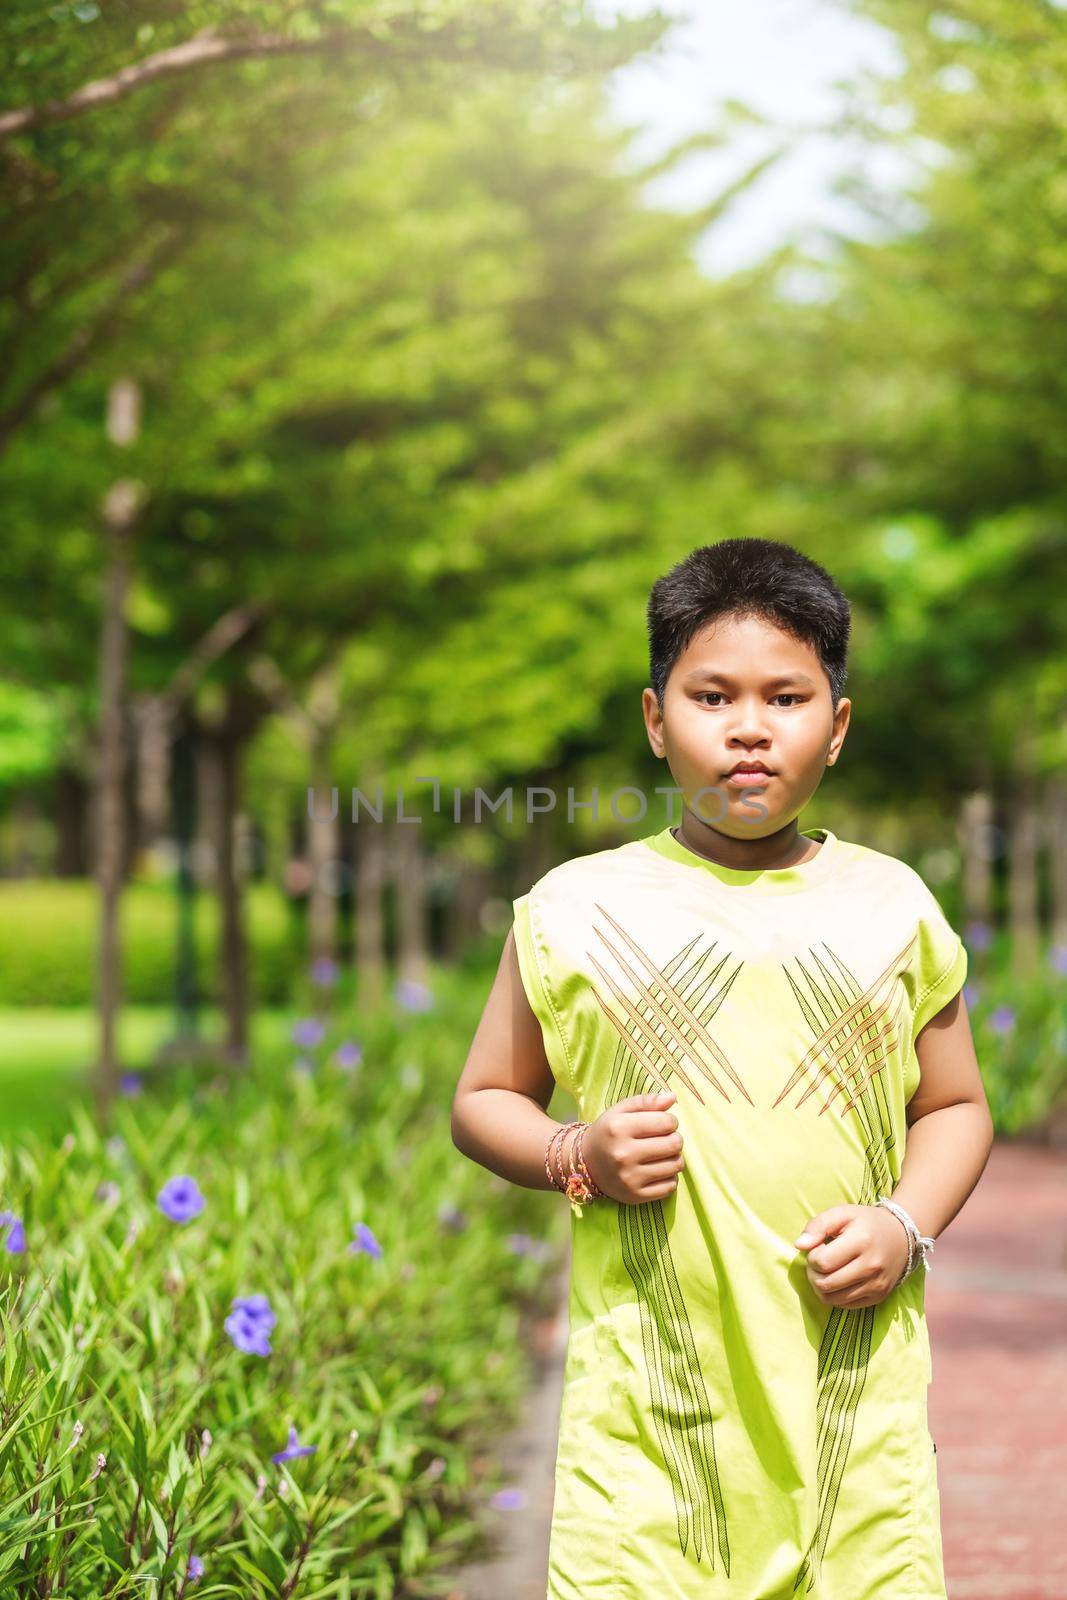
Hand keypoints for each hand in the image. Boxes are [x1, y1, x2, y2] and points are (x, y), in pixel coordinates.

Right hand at [583, 1090, 684, 1205]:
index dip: (670, 1121)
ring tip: (662, 1154)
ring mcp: (629, 1178)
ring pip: (676, 1165)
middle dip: (674, 1139)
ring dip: (674, 1157)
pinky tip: (658, 1170)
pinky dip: (670, 1177)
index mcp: (619, 1128)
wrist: (585, 1165)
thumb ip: (646, 1101)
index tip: (663, 1123)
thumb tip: (672, 1097)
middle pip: (674, 1144)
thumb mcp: (620, 1111)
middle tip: (664, 1139)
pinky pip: (670, 1186)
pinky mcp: (635, 1196)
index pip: (666, 1122)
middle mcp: (623, 1154)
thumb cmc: (608, 1133)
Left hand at [794, 1203, 911, 1307]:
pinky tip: (838, 1280)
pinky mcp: (879, 1297)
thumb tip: (799, 1245)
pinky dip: (835, 1295)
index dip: (812, 1256)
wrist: (902, 1236)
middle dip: (813, 1273)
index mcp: (861, 1241)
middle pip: (825, 1284)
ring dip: (821, 1286)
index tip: (819, 1247)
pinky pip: (845, 1306)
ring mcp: (877, 1285)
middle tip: (819, 1261)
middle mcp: (872, 1266)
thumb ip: (817, 1225)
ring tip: (826, 1271)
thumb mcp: (842, 1214)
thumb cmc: (866, 1223)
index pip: (822, 1262)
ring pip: (832, 1299)